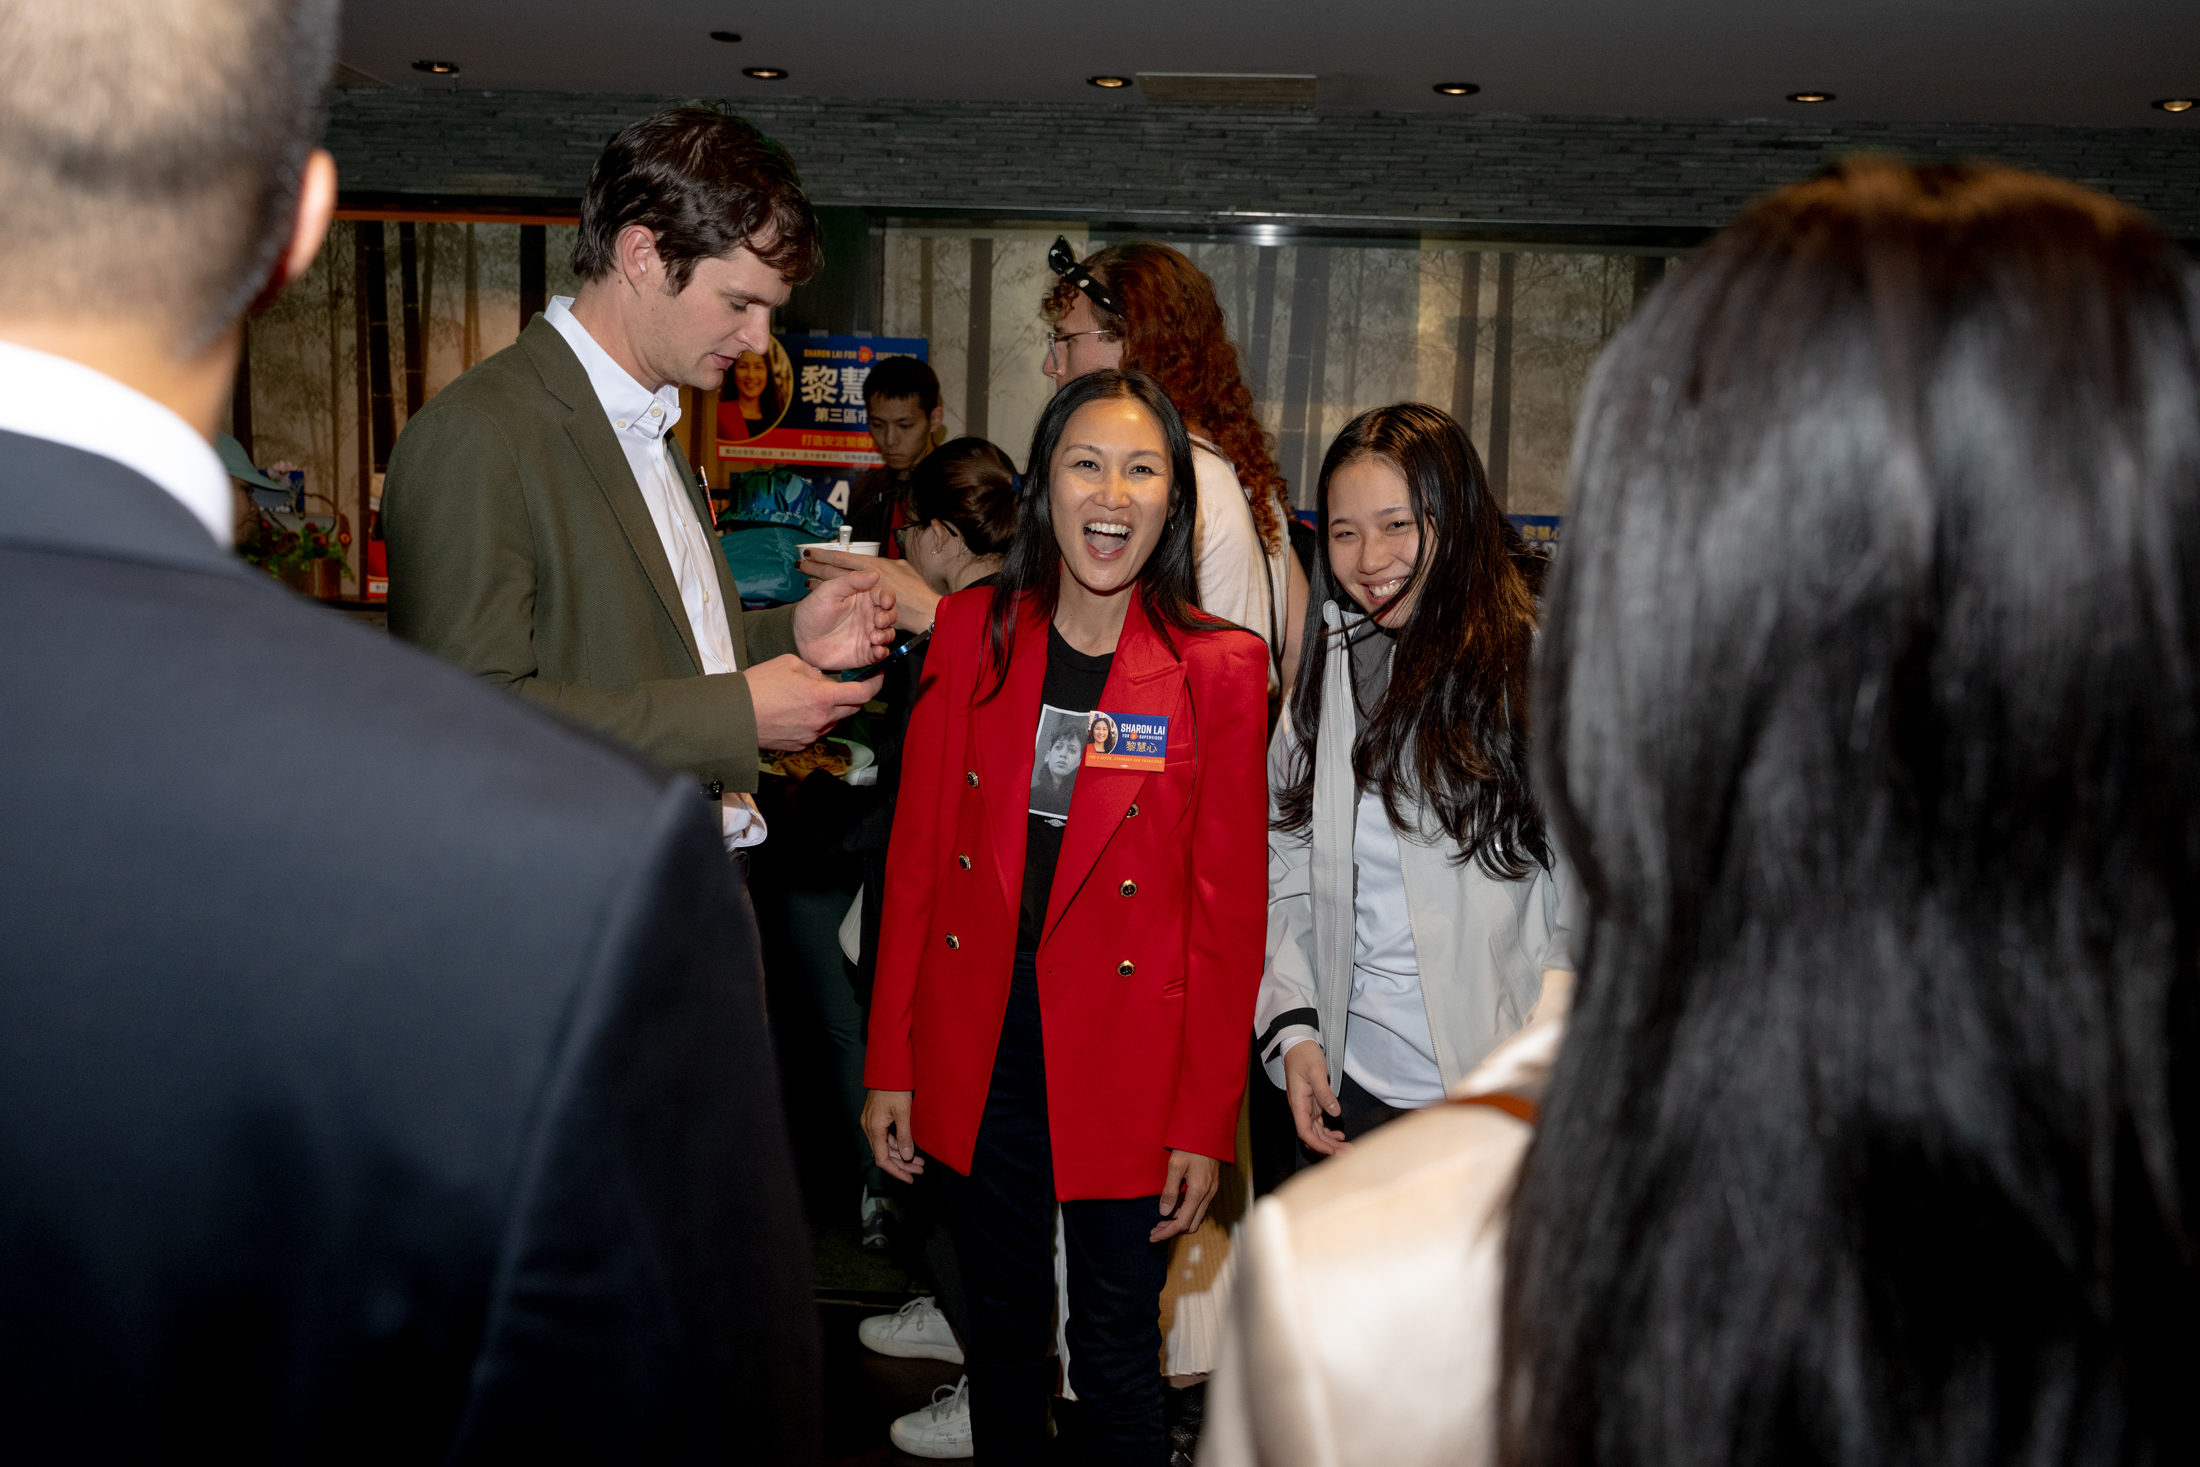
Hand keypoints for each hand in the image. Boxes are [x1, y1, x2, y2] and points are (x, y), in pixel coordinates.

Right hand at [745, 654, 881, 750]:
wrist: (734, 715)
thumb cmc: (759, 685)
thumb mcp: (790, 663)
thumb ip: (814, 671)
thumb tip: (824, 680)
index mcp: (823, 697)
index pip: (862, 694)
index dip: (875, 685)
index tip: (878, 678)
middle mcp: (822, 719)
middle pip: (851, 709)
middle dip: (852, 696)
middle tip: (840, 685)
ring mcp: (812, 735)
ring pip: (834, 721)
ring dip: (831, 709)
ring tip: (809, 698)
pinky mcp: (801, 745)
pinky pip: (818, 731)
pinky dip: (816, 721)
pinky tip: (797, 712)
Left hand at [792, 565, 897, 669]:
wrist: (799, 638)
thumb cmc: (812, 612)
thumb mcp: (828, 591)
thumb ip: (850, 581)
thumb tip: (874, 574)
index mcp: (863, 597)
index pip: (883, 595)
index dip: (888, 597)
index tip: (885, 602)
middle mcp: (869, 615)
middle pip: (890, 615)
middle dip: (888, 617)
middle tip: (877, 621)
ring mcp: (868, 634)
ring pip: (888, 633)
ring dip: (886, 635)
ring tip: (873, 638)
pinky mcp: (865, 652)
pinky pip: (880, 653)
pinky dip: (882, 653)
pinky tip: (876, 651)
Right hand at [863, 1089, 923, 1182]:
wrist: (887, 1067)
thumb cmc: (895, 1087)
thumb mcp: (903, 1112)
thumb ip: (904, 1136)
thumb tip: (907, 1157)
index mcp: (874, 1128)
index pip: (882, 1159)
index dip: (896, 1171)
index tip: (909, 1178)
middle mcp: (869, 1127)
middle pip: (884, 1154)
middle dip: (902, 1164)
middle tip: (920, 1169)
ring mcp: (871, 1122)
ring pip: (885, 1146)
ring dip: (900, 1155)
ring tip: (919, 1161)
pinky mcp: (875, 1117)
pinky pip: (884, 1137)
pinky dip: (896, 1144)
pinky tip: (908, 1147)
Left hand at [1152, 1150, 1221, 1241]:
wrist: (1210, 1130)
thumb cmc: (1191, 1145)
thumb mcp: (1175, 1165)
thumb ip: (1170, 1190)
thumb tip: (1164, 1213)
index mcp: (1198, 1191)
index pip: (1182, 1222)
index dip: (1167, 1233)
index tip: (1153, 1236)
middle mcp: (1208, 1195)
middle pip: (1192, 1225)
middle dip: (1173, 1231)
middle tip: (1155, 1230)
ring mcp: (1212, 1191)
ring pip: (1197, 1217)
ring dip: (1180, 1223)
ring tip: (1161, 1222)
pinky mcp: (1212, 1187)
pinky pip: (1200, 1208)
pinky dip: (1186, 1213)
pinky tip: (1174, 1209)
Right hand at [1283, 1042, 1348, 1156]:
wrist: (1298, 1045)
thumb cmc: (1304, 1056)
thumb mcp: (1316, 1072)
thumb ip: (1324, 1093)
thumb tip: (1335, 1112)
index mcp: (1298, 1103)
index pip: (1304, 1131)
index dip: (1317, 1144)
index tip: (1332, 1151)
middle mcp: (1301, 1109)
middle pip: (1312, 1136)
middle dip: (1328, 1148)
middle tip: (1347, 1154)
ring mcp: (1307, 1108)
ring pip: (1317, 1132)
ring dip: (1331, 1142)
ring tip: (1347, 1148)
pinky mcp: (1313, 1104)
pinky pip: (1319, 1124)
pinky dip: (1329, 1132)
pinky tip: (1340, 1136)